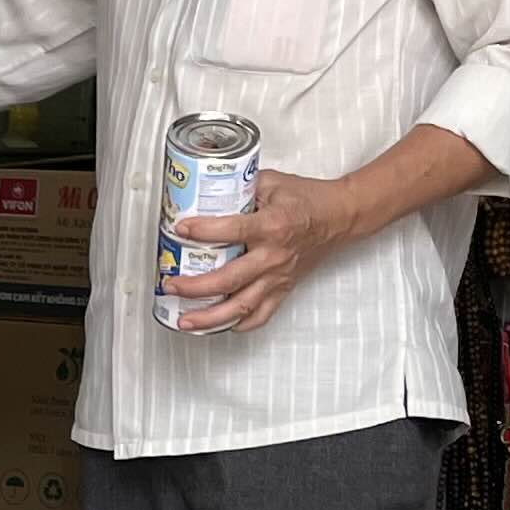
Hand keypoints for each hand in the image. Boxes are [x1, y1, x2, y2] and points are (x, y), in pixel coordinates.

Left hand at [165, 166, 383, 331]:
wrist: (339, 217)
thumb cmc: (307, 199)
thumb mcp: (272, 182)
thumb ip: (240, 187)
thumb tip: (204, 190)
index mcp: (272, 226)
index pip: (231, 231)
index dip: (202, 231)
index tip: (179, 229)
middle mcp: (274, 256)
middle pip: (229, 279)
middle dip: (195, 287)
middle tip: (170, 285)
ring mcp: (278, 277)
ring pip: (241, 306)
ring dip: (210, 318)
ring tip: (185, 321)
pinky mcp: (283, 289)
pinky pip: (260, 316)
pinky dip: (238, 325)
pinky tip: (217, 326)